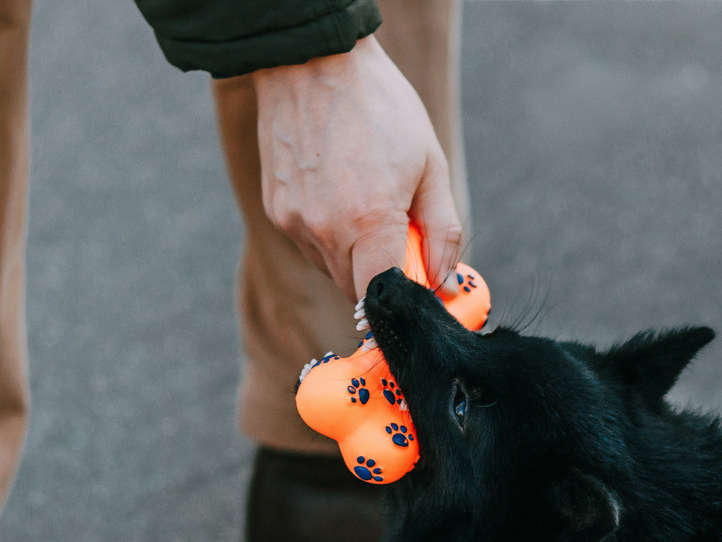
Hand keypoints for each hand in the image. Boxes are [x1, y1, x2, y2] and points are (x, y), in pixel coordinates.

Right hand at [251, 37, 462, 303]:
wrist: (313, 60)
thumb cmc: (380, 106)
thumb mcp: (431, 163)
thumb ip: (443, 230)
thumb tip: (445, 281)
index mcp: (369, 220)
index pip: (384, 297)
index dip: (403, 300)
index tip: (419, 287)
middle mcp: (325, 229)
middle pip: (357, 289)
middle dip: (383, 275)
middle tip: (401, 232)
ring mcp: (295, 221)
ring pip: (332, 268)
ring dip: (355, 255)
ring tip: (366, 200)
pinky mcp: (276, 209)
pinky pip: (310, 243)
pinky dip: (330, 233)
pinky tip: (339, 191)